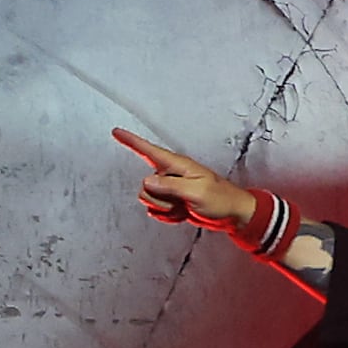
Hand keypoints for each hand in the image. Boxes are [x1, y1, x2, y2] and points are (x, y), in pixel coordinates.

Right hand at [116, 130, 265, 246]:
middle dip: (160, 199)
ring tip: (184, 206)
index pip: (149, 150)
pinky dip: (168, 215)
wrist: (232, 213)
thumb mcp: (196, 192)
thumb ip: (170, 186)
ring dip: (165, 208)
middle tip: (182, 201)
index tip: (116, 132)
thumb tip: (146, 181)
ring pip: (149, 200)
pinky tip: (182, 212)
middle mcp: (170, 174)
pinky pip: (156, 210)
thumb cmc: (220, 199)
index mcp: (177, 165)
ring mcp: (170, 188)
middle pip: (145, 187)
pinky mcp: (171, 201)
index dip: (131, 141)